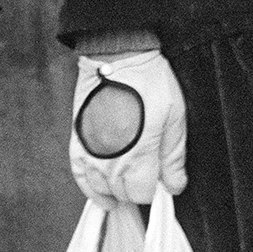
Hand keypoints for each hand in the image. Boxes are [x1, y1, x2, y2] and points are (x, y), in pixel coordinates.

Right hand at [69, 48, 187, 205]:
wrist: (117, 58)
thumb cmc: (149, 82)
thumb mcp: (174, 117)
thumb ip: (173, 156)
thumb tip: (175, 186)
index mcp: (138, 155)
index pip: (144, 193)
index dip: (156, 189)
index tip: (162, 179)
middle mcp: (110, 160)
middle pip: (123, 194)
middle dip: (138, 188)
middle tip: (147, 175)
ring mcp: (90, 153)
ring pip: (101, 190)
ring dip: (115, 191)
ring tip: (128, 184)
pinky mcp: (77, 144)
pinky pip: (80, 178)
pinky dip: (91, 188)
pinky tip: (102, 191)